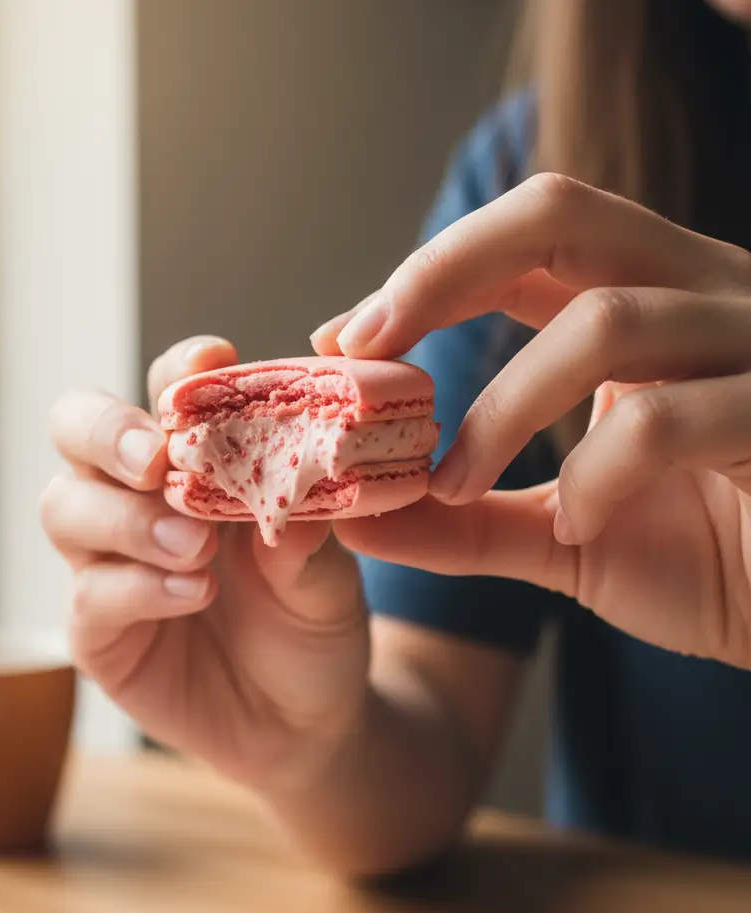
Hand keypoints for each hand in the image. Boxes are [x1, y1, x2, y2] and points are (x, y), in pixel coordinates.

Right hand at [40, 338, 370, 788]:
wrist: (305, 721)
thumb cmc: (313, 624)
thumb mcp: (329, 575)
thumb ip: (307, 534)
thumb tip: (295, 481)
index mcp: (195, 461)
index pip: (165, 389)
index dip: (179, 370)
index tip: (213, 362)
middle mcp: (137, 498)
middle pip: (75, 429)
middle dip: (107, 431)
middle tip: (156, 458)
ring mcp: (108, 562)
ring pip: (66, 508)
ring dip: (128, 518)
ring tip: (196, 545)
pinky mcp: (98, 631)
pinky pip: (90, 594)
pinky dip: (138, 587)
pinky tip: (193, 594)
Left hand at [313, 173, 750, 667]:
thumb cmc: (707, 560)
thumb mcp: (560, 537)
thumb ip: (464, 524)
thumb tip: (353, 521)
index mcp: (644, 304)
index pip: (521, 240)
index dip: (422, 277)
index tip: (341, 341)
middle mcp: (699, 296)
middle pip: (557, 215)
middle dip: (440, 273)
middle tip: (363, 348)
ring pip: (603, 322)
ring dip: (503, 410)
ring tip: (453, 482)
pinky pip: (668, 420)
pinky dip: (596, 474)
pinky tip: (580, 524)